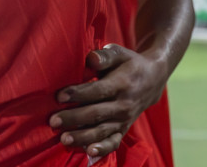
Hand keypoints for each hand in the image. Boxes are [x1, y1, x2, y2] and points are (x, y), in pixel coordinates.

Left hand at [49, 44, 167, 158]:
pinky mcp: (123, 129)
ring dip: (82, 137)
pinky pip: (113, 142)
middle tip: (53, 121)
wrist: (152, 80)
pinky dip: (102, 149)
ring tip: (64, 139)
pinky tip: (88, 152)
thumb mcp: (120, 53)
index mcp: (122, 83)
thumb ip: (105, 55)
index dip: (78, 94)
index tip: (59, 96)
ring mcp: (124, 120)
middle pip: (96, 113)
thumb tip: (91, 58)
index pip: (97, 91)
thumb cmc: (128, 64)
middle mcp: (124, 104)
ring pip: (102, 131)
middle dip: (73, 118)